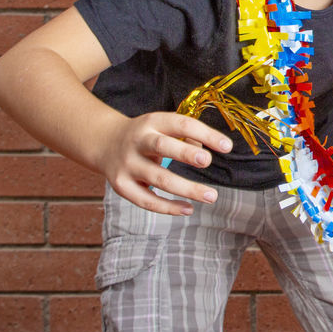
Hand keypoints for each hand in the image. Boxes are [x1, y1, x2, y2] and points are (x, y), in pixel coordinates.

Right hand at [96, 112, 233, 216]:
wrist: (105, 143)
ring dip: (186, 189)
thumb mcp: (163, 125)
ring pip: (158, 178)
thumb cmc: (148, 135)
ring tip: (211, 196)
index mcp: (153, 122)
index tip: (227, 146)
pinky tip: (188, 209)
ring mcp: (127, 164)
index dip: (205, 134)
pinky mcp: (121, 186)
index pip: (181, 124)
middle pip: (162, 146)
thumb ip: (187, 135)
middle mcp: (138, 142)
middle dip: (185, 153)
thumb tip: (206, 151)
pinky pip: (146, 200)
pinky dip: (168, 207)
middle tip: (207, 162)